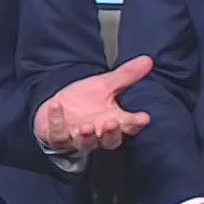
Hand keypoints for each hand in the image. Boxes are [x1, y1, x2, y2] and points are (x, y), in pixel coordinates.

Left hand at [35, 55, 153, 151]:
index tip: (144, 118)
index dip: (137, 123)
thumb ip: (126, 76)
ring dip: (86, 136)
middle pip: (110, 141)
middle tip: (112, 122)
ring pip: (85, 143)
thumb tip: (148, 60)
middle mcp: (98, 134)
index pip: (129, 125)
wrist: (57, 109)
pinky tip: (56, 105)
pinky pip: (57, 134)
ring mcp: (78, 138)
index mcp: (113, 121)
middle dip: (111, 133)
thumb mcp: (104, 85)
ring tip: (86, 126)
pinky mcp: (58, 138)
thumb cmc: (84, 101)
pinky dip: (56, 121)